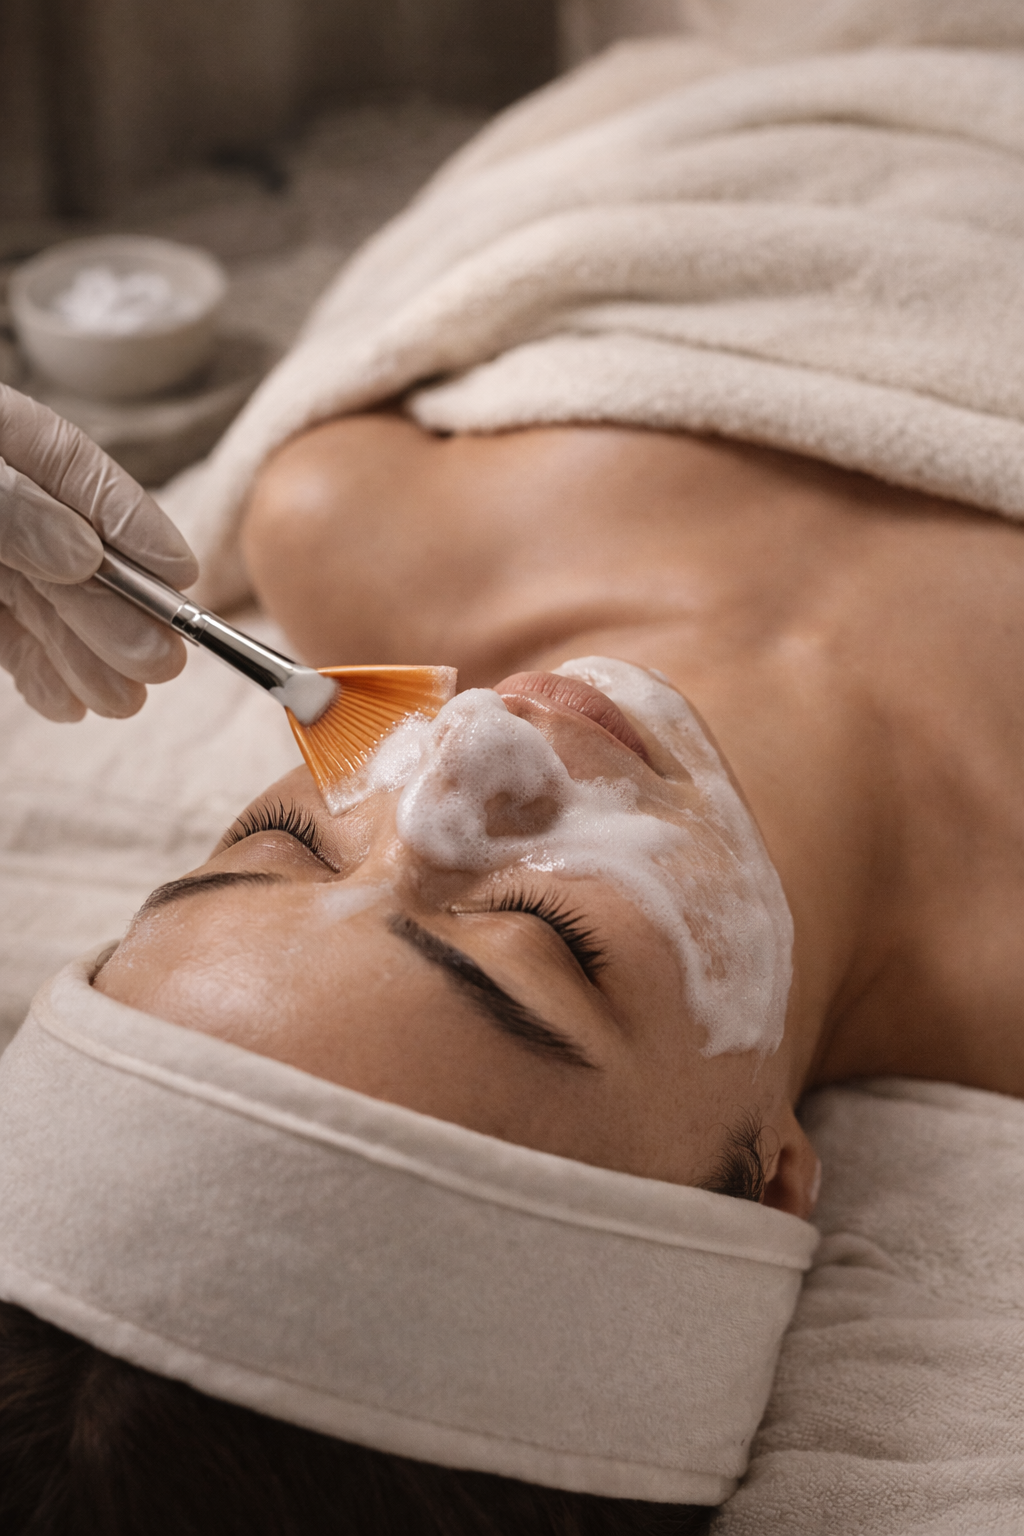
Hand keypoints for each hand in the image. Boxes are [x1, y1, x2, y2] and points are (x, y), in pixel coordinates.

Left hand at [0, 385, 198, 720]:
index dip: (137, 526)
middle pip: (71, 554)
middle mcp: (1, 498)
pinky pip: (6, 634)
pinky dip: (36, 671)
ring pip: (43, 603)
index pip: (79, 474)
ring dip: (86, 656)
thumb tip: (86, 554)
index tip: (182, 577)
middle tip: (160, 664)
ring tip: (121, 702)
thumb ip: (9, 507)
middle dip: (119, 613)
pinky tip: (67, 703)